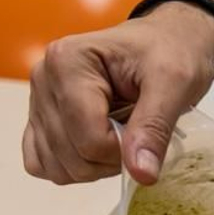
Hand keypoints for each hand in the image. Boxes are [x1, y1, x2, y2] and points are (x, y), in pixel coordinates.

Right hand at [22, 3, 213, 185]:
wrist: (166, 40)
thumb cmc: (170, 52)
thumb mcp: (175, 83)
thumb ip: (155, 127)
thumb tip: (142, 174)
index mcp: (68, 62)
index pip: (89, 139)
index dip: (125, 151)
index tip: (147, 131)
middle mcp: (43, 78)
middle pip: (71, 156)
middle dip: (112, 160)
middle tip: (138, 133)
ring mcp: (38, 99)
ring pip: (55, 166)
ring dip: (95, 167)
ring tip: (121, 137)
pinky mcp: (41, 117)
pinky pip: (41, 162)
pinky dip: (71, 168)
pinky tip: (98, 150)